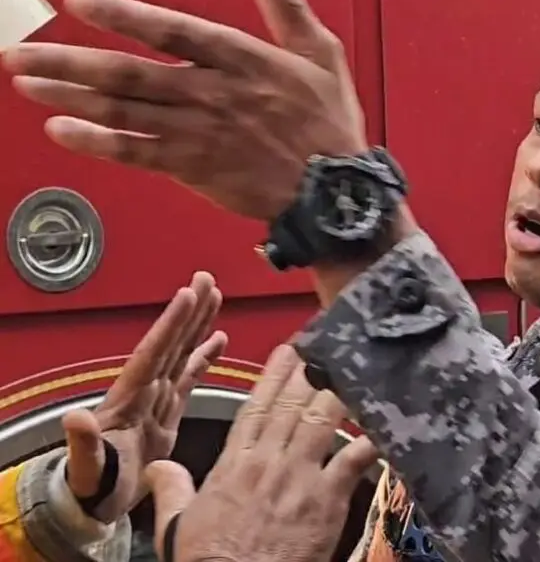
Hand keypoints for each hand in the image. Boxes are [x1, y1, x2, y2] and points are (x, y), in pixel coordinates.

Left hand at [2, 0, 366, 220]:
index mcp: (242, 61)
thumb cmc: (330, 127)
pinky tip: (61, 129)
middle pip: (128, 74)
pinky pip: (135, 154)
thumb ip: (289, 9)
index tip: (80, 1)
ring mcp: (199, 134)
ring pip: (122, 112)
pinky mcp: (194, 169)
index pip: (172, 30)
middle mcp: (212, 95)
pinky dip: (95, 142)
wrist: (335, 194)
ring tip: (27, 81)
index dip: (123, 15)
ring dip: (69, 96)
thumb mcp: (322, 57)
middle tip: (21, 53)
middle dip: (69, 61)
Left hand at [63, 272, 226, 523]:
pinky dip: (204, 356)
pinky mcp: (169, 414)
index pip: (154, 354)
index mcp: (130, 400)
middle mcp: (145, 393)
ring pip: (182, 354)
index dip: (171, 325)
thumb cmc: (94, 487)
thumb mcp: (88, 469)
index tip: (188, 295)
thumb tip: (77, 418)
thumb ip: (84, 444)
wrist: (99, 503)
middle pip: (171, 344)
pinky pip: (189, 376)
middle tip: (205, 279)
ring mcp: (157, 401)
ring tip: (215, 294)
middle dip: (189, 312)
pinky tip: (219, 337)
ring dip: (198, 324)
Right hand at [143, 345, 378, 561]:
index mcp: (233, 465)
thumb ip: (171, 488)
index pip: (255, 409)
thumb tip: (155, 466)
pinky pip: (354, 459)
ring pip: (322, 421)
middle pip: (291, 405)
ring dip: (339, 392)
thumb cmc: (208, 561)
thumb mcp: (177, 524)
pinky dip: (370, 439)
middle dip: (309, 371)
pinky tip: (384, 421)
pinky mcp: (327, 498)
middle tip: (327, 344)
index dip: (273, 376)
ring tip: (356, 366)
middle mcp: (268, 462)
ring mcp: (299, 477)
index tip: (287, 351)